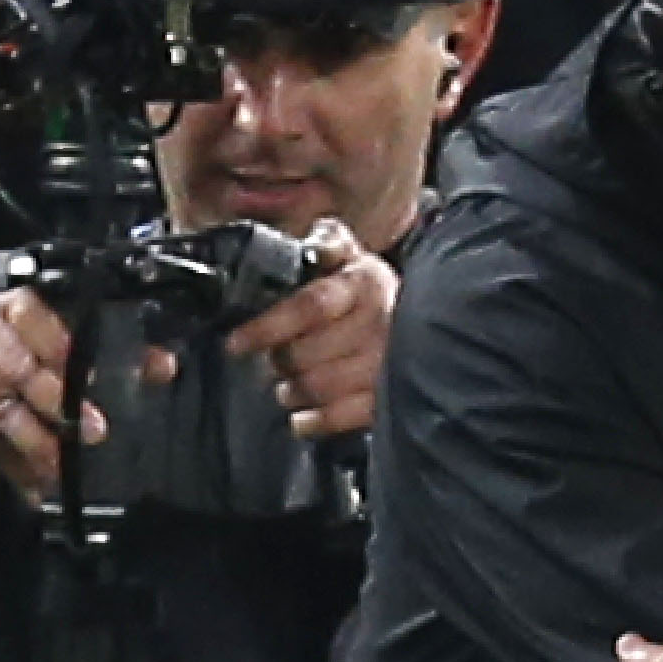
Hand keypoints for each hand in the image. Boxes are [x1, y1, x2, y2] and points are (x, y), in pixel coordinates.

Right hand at [0, 287, 127, 503]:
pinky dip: (12, 464)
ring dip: (34, 439)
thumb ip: (112, 352)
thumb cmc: (15, 356)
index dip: (59, 343)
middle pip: (16, 366)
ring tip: (62, 464)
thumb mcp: (56, 344)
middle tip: (94, 430)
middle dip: (56, 400)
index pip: (32, 314)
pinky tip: (37, 484)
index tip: (89, 375)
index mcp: (13, 306)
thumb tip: (165, 365)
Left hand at [227, 228, 389, 439]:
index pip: (309, 307)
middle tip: (274, 359)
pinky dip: (312, 421)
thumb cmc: (370, 294)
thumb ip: (329, 242)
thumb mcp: (353, 258)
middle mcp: (378, 325)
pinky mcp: (386, 400)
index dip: (268, 327)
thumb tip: (317, 240)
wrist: (427, 326)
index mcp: (363, 284)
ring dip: (292, 390)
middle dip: (279, 360)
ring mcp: (384, 366)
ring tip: (288, 385)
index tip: (235, 343)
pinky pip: (338, 418)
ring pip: (317, 387)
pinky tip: (302, 416)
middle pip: (305, 354)